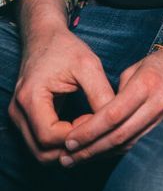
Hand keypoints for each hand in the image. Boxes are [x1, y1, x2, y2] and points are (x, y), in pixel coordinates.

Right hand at [9, 0, 114, 161]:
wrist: (44, 38)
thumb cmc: (65, 49)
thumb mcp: (88, 65)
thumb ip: (100, 93)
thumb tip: (116, 121)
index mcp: (31, 98)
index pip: (50, 137)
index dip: (78, 136)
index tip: (97, 120)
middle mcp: (19, 112)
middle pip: (43, 152)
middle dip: (74, 148)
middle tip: (97, 130)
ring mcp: (19, 118)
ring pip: (41, 152)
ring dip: (68, 148)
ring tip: (92, 127)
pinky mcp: (26, 119)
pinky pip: (42, 143)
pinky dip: (63, 143)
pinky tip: (83, 126)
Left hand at [60, 22, 162, 164]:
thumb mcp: (142, 66)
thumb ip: (120, 90)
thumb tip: (101, 114)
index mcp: (148, 83)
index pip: (112, 115)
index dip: (88, 132)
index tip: (69, 141)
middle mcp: (161, 102)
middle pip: (120, 135)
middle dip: (91, 149)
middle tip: (69, 158)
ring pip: (133, 144)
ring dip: (105, 154)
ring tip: (82, 159)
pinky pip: (147, 142)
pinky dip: (125, 150)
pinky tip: (109, 153)